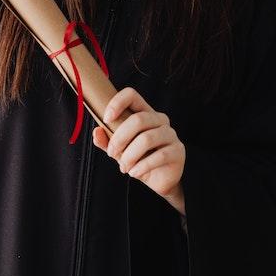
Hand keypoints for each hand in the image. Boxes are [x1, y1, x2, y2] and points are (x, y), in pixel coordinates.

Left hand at [92, 87, 185, 215]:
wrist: (159, 180)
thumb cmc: (139, 160)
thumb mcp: (119, 150)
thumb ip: (107, 141)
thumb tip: (97, 132)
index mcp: (145, 113)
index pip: (132, 95)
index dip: (117, 102)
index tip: (106, 119)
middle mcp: (160, 120)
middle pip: (138, 119)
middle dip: (119, 138)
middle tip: (112, 153)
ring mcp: (171, 134)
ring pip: (147, 139)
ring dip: (130, 155)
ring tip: (124, 167)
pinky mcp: (178, 151)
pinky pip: (159, 156)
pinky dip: (142, 166)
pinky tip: (134, 172)